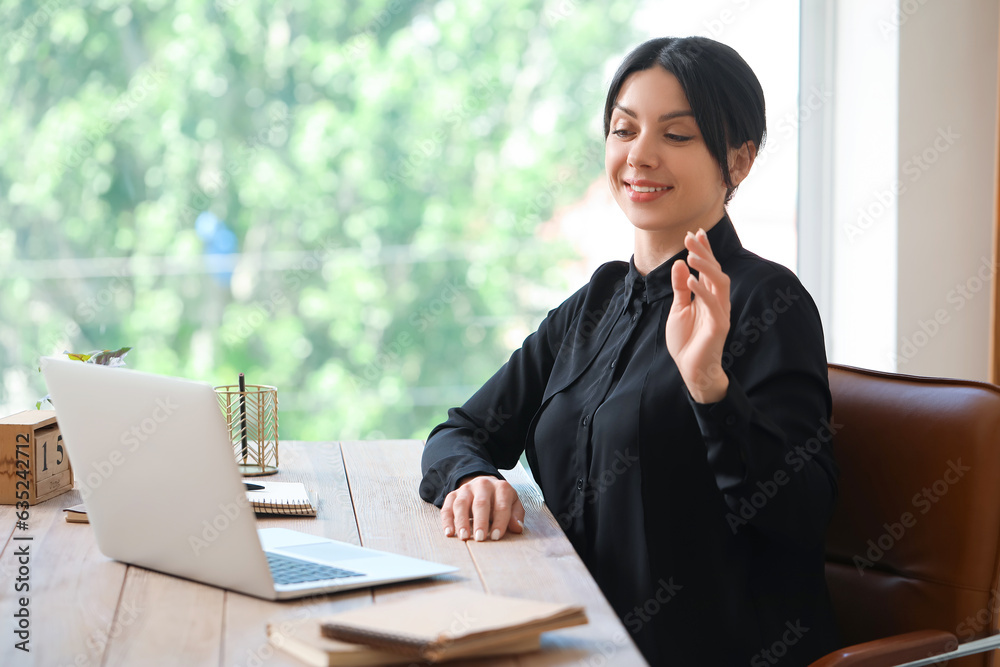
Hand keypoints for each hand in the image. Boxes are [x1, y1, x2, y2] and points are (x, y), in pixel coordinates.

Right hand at [440, 475, 524, 541]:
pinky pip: (447, 507)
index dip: (499, 522)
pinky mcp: (453, 494)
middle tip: (480, 538)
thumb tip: (517, 527)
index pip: (501, 505)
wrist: (484, 484)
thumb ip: (516, 515)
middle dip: (480, 522)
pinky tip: (449, 532)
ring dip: (462, 521)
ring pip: (461, 504)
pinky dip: (447, 520)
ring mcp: (466, 489)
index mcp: (501, 487)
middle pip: (480, 503)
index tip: (496, 537)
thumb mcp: (513, 504)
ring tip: (464, 537)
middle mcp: (483, 485)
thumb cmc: (500, 499)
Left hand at [665, 228, 730, 402]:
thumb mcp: (678, 310)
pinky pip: (713, 304)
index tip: (695, 232)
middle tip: (690, 236)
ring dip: (705, 266)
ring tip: (690, 254)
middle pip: (715, 270)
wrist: (691, 370)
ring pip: (719, 282)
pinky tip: (690, 279)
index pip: (708, 269)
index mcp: (707, 296)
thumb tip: (680, 264)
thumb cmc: (687, 342)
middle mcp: (717, 301)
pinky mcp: (719, 325)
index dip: (703, 250)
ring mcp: (720, 312)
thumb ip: (680, 288)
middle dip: (704, 252)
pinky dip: (702, 290)